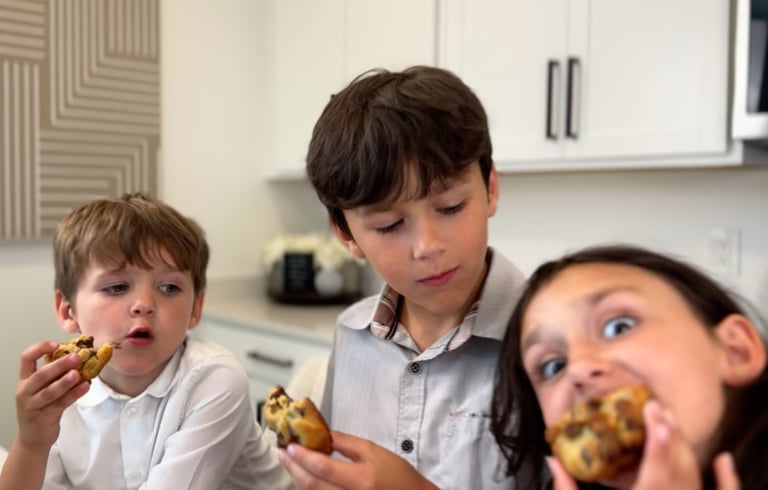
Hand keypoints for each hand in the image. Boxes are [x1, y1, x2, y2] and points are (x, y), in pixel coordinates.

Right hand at [14, 341, 89, 451]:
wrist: (33, 438)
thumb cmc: (41, 408)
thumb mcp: (43, 389)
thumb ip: (56, 375)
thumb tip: (79, 357)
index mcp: (25, 380)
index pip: (26, 359)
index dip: (39, 348)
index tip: (56, 344)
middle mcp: (25, 391)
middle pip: (40, 375)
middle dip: (59, 365)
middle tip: (76, 356)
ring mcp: (32, 406)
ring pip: (49, 391)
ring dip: (64, 382)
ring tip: (78, 373)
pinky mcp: (43, 418)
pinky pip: (60, 404)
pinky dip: (73, 395)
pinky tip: (84, 387)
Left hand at [278, 431, 437, 489]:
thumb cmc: (398, 476)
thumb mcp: (374, 452)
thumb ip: (347, 443)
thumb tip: (324, 434)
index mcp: (361, 479)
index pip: (324, 468)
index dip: (303, 457)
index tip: (290, 446)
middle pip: (312, 485)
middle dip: (293, 468)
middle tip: (283, 453)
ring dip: (298, 477)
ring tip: (290, 462)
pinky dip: (309, 487)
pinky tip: (304, 476)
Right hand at [547, 400, 740, 489]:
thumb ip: (567, 488)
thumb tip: (552, 459)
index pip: (656, 469)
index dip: (659, 441)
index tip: (657, 416)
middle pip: (678, 467)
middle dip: (672, 434)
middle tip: (659, 407)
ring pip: (693, 477)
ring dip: (685, 447)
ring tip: (671, 421)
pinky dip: (714, 475)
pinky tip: (714, 457)